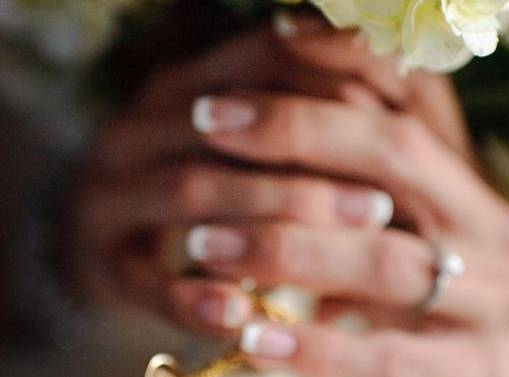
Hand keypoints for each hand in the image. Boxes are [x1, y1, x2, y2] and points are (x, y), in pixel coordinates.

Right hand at [68, 24, 395, 338]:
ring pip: (189, 191)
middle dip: (304, 166)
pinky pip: (146, 281)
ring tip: (338, 252)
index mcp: (179, 87)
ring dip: (266, 222)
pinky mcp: (101, 264)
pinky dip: (194, 299)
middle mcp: (135, 131)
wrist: (112, 234)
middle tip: (378, 207)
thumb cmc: (197, 179)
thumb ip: (286, 121)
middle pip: (222, 129)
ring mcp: (108, 197)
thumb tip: (369, 106)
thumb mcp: (236, 141)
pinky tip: (240, 316)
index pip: (259, 58)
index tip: (385, 127)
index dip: (322, 88)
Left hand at [176, 14, 508, 376]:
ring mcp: (493, 306)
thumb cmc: (421, 288)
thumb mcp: (394, 234)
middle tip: (197, 162)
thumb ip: (347, 193)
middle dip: (292, 152)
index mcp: (469, 189)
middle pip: (395, 164)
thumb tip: (261, 137)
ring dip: (287, 250)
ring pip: (388, 262)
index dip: (303, 116)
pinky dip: (313, 348)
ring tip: (205, 247)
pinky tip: (252, 338)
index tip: (219, 112)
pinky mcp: (473, 370)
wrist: (478, 364)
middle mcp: (492, 236)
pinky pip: (383, 358)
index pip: (392, 128)